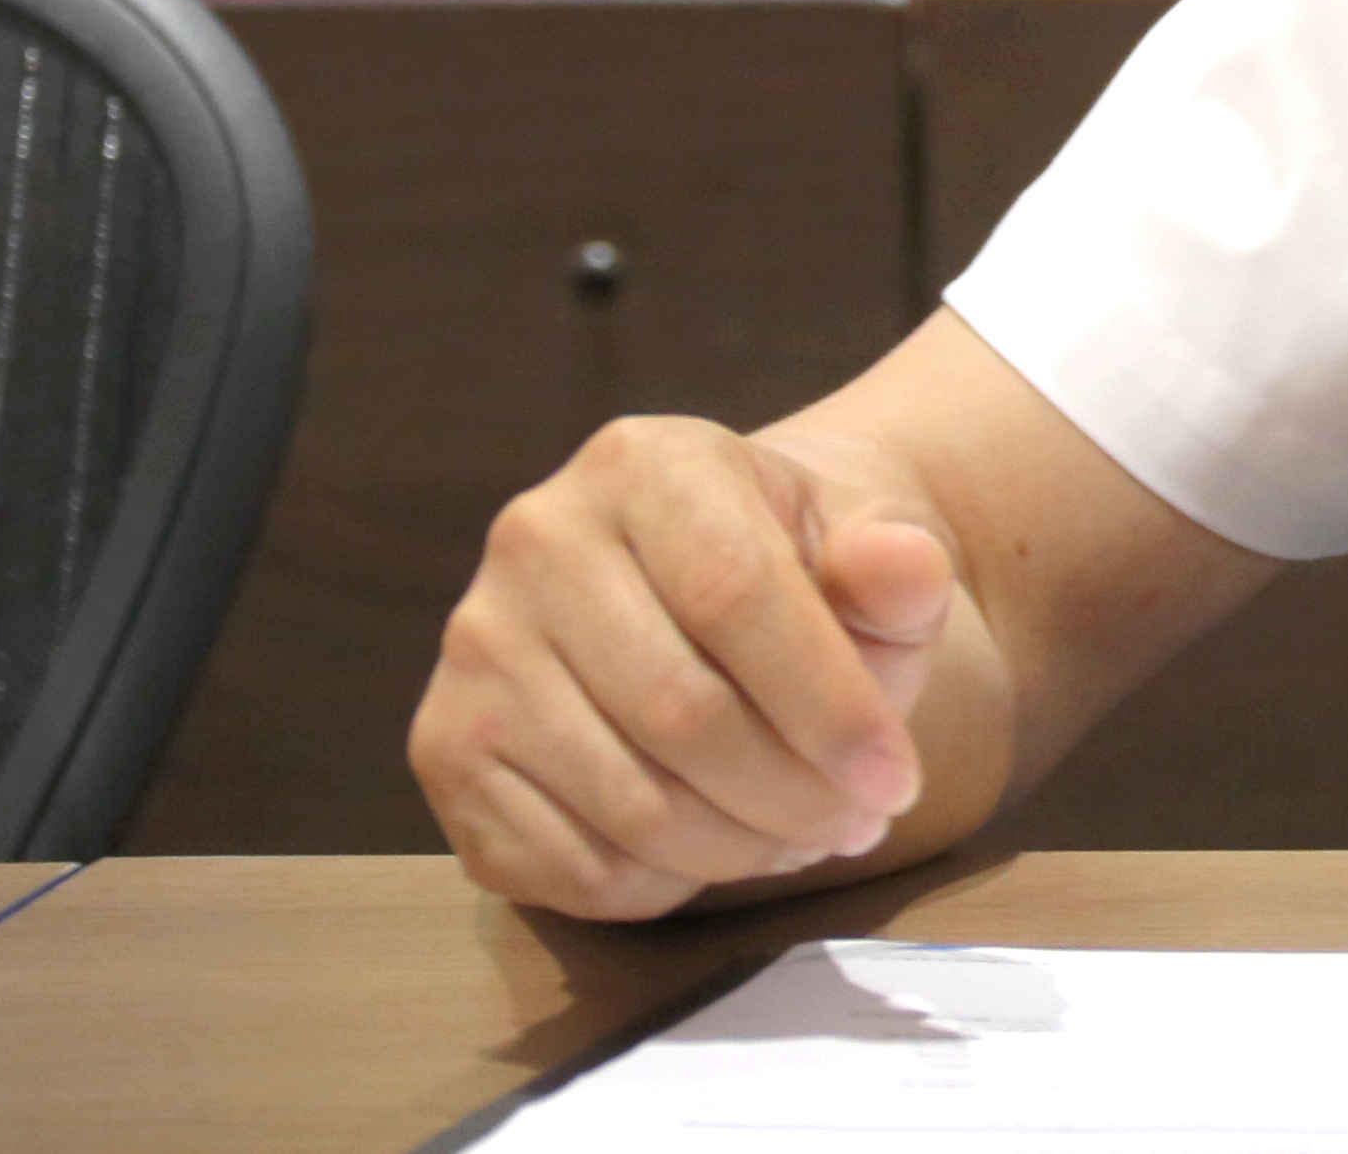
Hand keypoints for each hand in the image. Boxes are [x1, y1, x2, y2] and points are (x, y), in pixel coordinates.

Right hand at [410, 413, 957, 918]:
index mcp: (643, 463)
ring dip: (738, 848)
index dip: (828, 707)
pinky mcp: (444, 746)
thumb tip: (904, 567)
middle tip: (859, 824)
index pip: (735, 595)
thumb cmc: (804, 571)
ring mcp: (474, 646)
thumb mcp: (871, 545)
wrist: (710, 582)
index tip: (895, 782)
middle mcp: (535, 540)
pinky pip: (562, 861)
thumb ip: (897, 564)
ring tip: (804, 837)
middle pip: (679, 711)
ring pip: (625, 800)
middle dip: (792, 795)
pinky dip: (662, 884)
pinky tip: (719, 851)